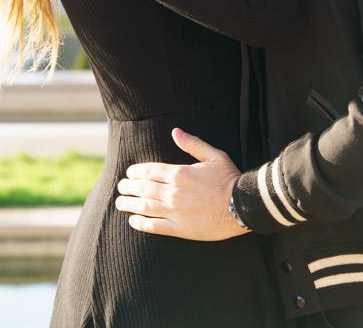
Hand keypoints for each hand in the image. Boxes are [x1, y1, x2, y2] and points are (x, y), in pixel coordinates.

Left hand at [115, 128, 244, 240]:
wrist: (242, 206)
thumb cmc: (229, 178)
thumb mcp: (214, 155)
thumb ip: (192, 144)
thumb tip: (175, 132)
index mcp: (180, 173)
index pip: (150, 171)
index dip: (136, 172)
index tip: (129, 173)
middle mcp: (174, 192)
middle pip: (144, 188)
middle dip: (129, 187)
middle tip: (120, 187)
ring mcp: (175, 212)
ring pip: (145, 207)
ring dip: (129, 204)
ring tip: (119, 203)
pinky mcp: (180, 229)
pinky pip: (155, 227)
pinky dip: (141, 224)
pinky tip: (133, 221)